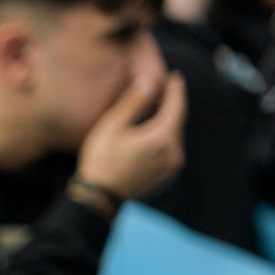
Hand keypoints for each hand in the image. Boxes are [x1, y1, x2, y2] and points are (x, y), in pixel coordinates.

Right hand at [76, 53, 186, 203]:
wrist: (98, 198)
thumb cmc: (101, 160)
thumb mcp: (113, 125)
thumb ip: (134, 101)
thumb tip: (150, 81)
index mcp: (163, 137)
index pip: (177, 105)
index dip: (175, 89)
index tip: (173, 76)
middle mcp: (174, 152)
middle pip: (177, 120)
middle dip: (171, 103)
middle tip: (164, 88)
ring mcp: (171, 166)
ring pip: (173, 135)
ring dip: (167, 121)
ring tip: (157, 108)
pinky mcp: (164, 175)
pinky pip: (169, 149)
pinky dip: (163, 137)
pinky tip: (151, 132)